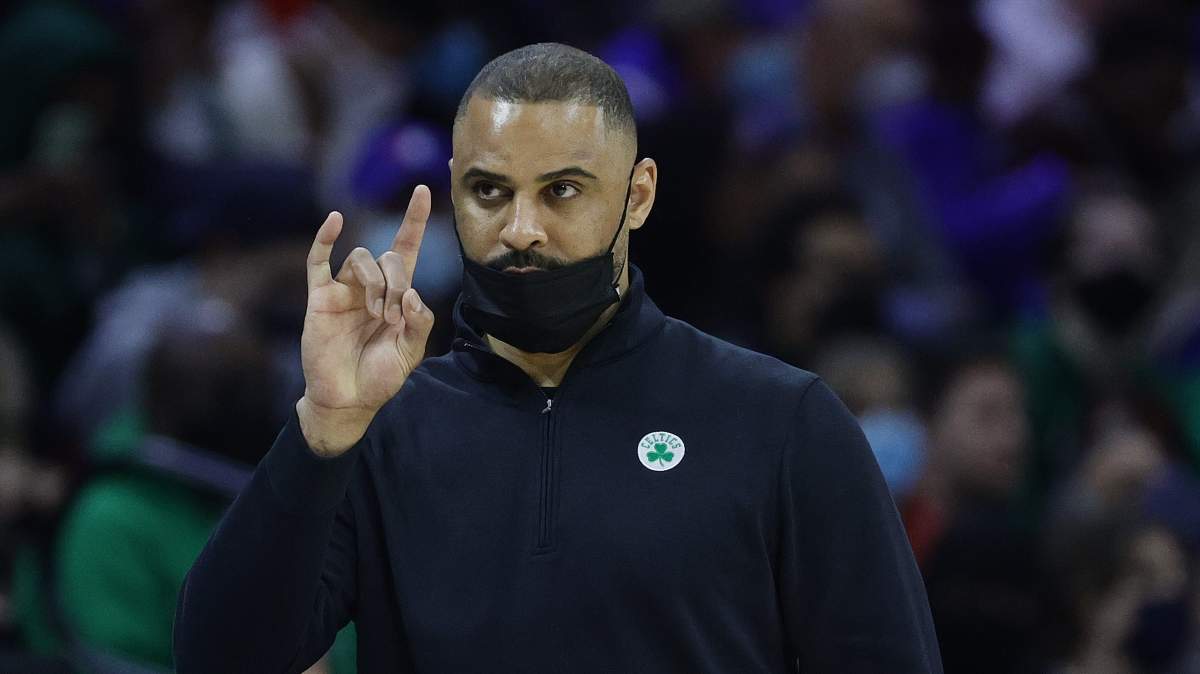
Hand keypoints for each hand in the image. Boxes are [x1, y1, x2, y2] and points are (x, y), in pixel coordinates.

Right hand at [297, 186, 434, 455]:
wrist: (349, 399)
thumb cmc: (380, 376)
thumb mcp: (411, 352)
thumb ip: (420, 322)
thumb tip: (412, 293)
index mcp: (396, 295)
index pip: (406, 248)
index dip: (414, 220)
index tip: (424, 188)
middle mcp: (370, 286)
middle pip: (387, 257)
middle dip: (397, 282)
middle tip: (394, 317)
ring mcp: (344, 290)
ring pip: (361, 259)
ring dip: (375, 283)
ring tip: (377, 315)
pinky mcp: (320, 298)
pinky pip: (318, 261)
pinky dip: (324, 238)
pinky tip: (335, 221)